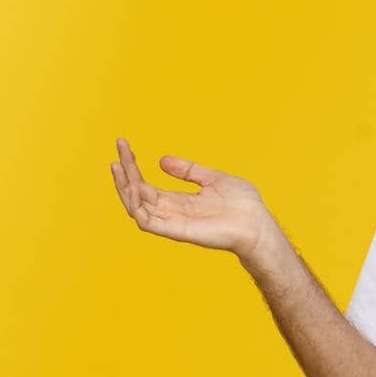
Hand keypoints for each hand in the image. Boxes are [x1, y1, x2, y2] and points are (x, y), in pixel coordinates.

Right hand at [109, 137, 275, 258]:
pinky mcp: (177, 231)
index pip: (145, 184)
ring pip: (135, 207)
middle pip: (136, 193)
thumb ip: (188, 171)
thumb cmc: (243, 205)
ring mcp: (173, 222)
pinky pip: (147, 222)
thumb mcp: (213, 178)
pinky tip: (132, 187)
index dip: (132, 166)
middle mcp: (171, 212)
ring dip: (123, 187)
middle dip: (124, 172)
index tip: (123, 145)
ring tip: (117, 166)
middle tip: (118, 149)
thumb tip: (161, 161)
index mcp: (179, 201)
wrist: (258, 223)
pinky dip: (135, 206)